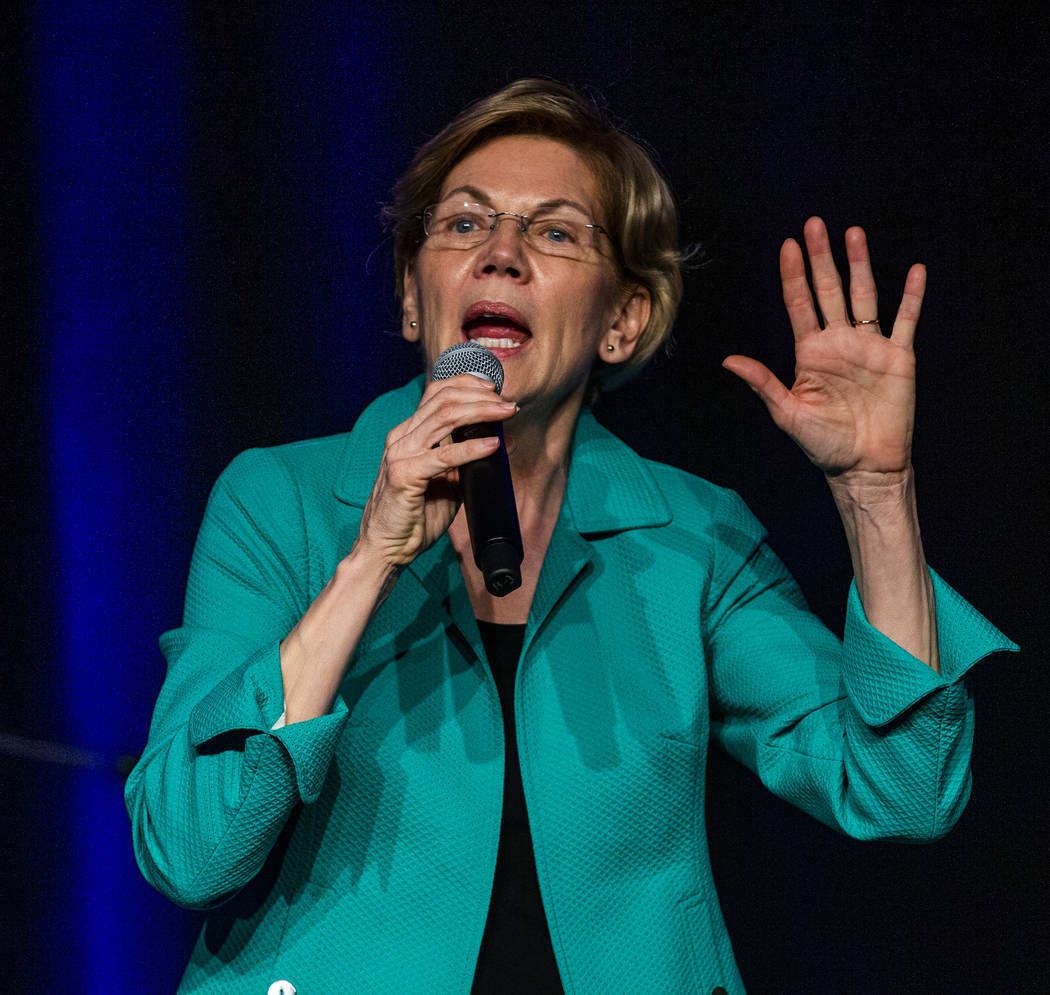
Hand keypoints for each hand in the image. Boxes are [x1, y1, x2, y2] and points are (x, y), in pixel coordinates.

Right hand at [355, 375, 516, 568]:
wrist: (387, 549)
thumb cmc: (415, 517)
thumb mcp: (446, 483)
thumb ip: (465, 461)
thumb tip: (499, 442)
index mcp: (408, 434)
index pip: (436, 393)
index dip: (468, 384)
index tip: (495, 390)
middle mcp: (402, 438)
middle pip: (444, 400)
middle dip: (481, 397)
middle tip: (508, 403)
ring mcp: (400, 454)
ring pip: (444, 418)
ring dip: (481, 412)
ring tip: (506, 413)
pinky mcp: (403, 474)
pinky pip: (443, 455)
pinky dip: (471, 448)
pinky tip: (492, 446)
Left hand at [723, 217, 925, 477]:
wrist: (863, 467)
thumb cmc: (823, 444)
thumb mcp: (788, 413)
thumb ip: (763, 383)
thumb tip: (728, 360)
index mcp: (810, 352)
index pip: (800, 304)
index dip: (794, 275)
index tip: (788, 246)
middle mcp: (839, 342)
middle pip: (829, 290)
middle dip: (822, 258)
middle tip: (815, 225)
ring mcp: (869, 347)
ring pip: (864, 296)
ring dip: (860, 264)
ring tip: (853, 233)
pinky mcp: (899, 358)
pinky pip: (906, 321)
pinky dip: (912, 296)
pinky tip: (916, 270)